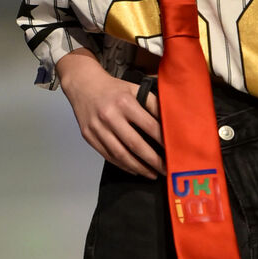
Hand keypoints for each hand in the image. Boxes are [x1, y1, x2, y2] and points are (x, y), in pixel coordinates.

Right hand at [57, 53, 163, 176]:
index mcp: (125, 102)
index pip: (149, 126)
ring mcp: (97, 128)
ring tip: (151, 174)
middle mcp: (110, 116)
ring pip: (121, 154)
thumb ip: (153, 104)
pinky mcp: (89, 137)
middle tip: (166, 170)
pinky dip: (123, 165)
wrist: (82, 85)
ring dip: (138, 167)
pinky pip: (108, 156)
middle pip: (135, 144)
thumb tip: (171, 122)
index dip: (163, 141)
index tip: (174, 151)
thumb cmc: (113, 89)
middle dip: (153, 160)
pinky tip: (134, 169)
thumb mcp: (135, 89)